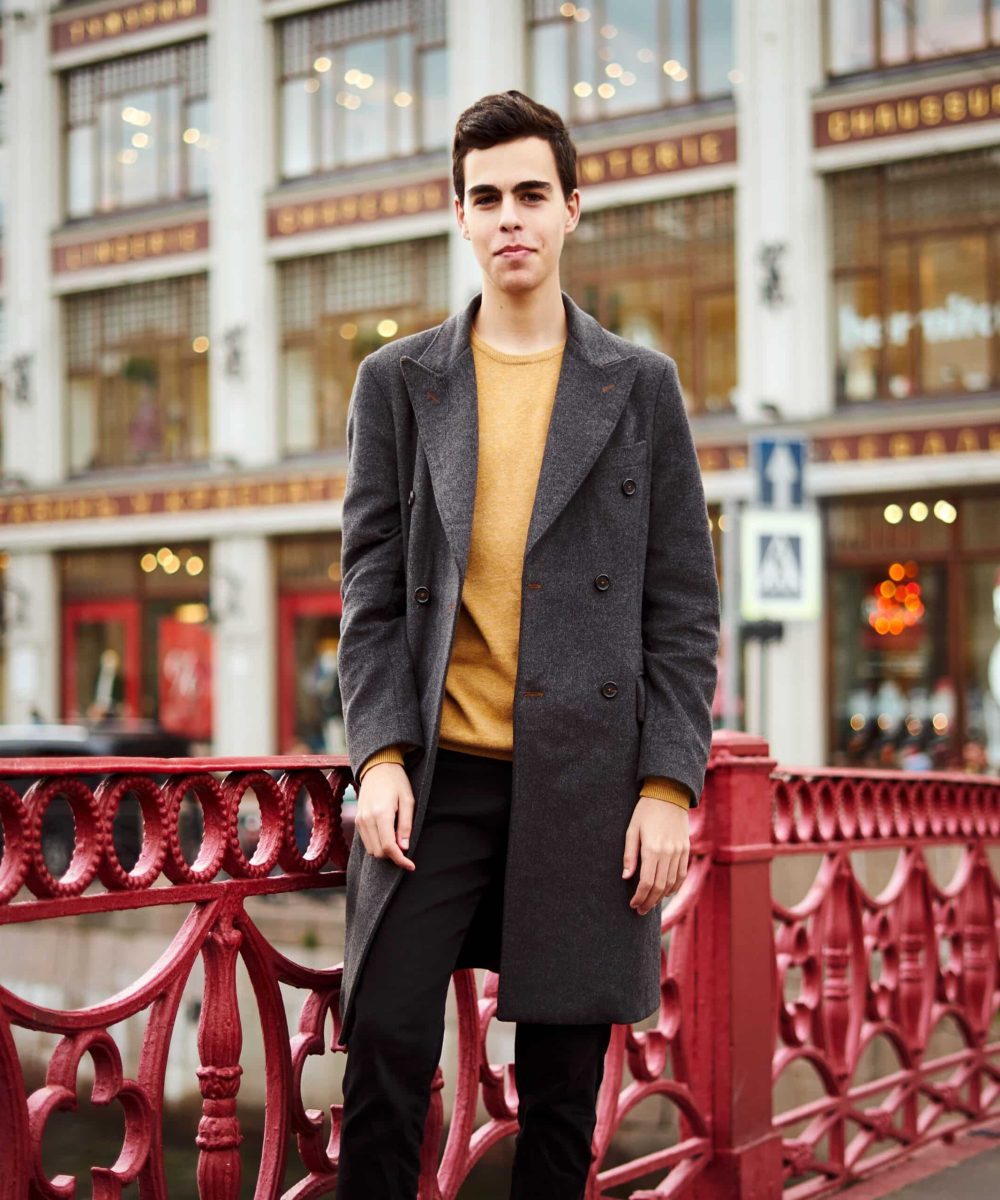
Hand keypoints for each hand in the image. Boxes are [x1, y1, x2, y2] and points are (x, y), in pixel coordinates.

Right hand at [356, 763, 415, 870]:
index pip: (389, 847)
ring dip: (385, 851)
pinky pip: (366, 842)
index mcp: (381, 814)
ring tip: (397, 838)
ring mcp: (360, 820)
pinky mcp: (357, 821)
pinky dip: (377, 844)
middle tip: (406, 847)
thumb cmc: (397, 782)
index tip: (411, 866)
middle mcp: (367, 819)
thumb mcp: (408, 801)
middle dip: (393, 855)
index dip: (400, 860)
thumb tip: (404, 848)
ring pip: (371, 850)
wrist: (377, 767)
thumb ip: (406, 825)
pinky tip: (387, 835)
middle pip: (379, 852)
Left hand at [622, 796, 689, 915]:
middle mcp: (668, 853)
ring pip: (672, 883)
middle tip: (640, 910)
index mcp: (652, 849)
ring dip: (661, 897)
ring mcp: (679, 852)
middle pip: (660, 886)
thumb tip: (626, 877)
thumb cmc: (645, 811)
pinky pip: (682, 874)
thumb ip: (629, 855)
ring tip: (651, 903)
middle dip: (650, 902)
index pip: (647, 882)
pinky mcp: (686, 849)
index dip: (640, 896)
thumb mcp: (632, 829)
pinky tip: (666, 892)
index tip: (633, 904)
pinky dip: (675, 886)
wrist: (668, 795)